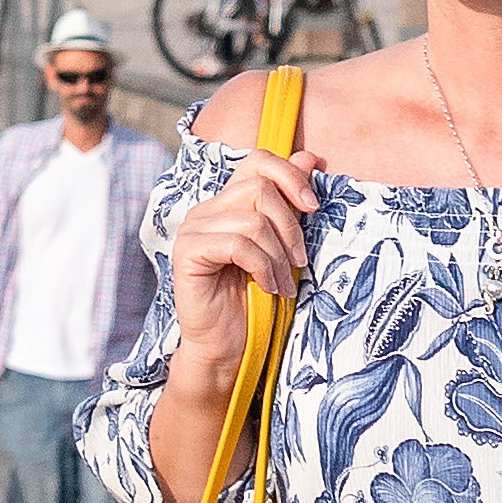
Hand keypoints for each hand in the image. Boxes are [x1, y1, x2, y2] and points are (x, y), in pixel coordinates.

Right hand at [162, 131, 321, 402]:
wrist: (229, 346)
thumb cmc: (256, 299)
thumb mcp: (281, 245)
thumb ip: (289, 203)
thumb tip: (311, 156)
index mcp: (226, 203)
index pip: (257, 162)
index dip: (289, 175)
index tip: (313, 206)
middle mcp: (206, 210)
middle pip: (259, 189)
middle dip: (290, 226)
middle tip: (300, 261)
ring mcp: (192, 229)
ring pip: (253, 220)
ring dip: (278, 256)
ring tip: (283, 283)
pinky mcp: (187, 253)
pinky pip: (238, 245)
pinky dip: (263, 267)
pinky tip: (268, 288)